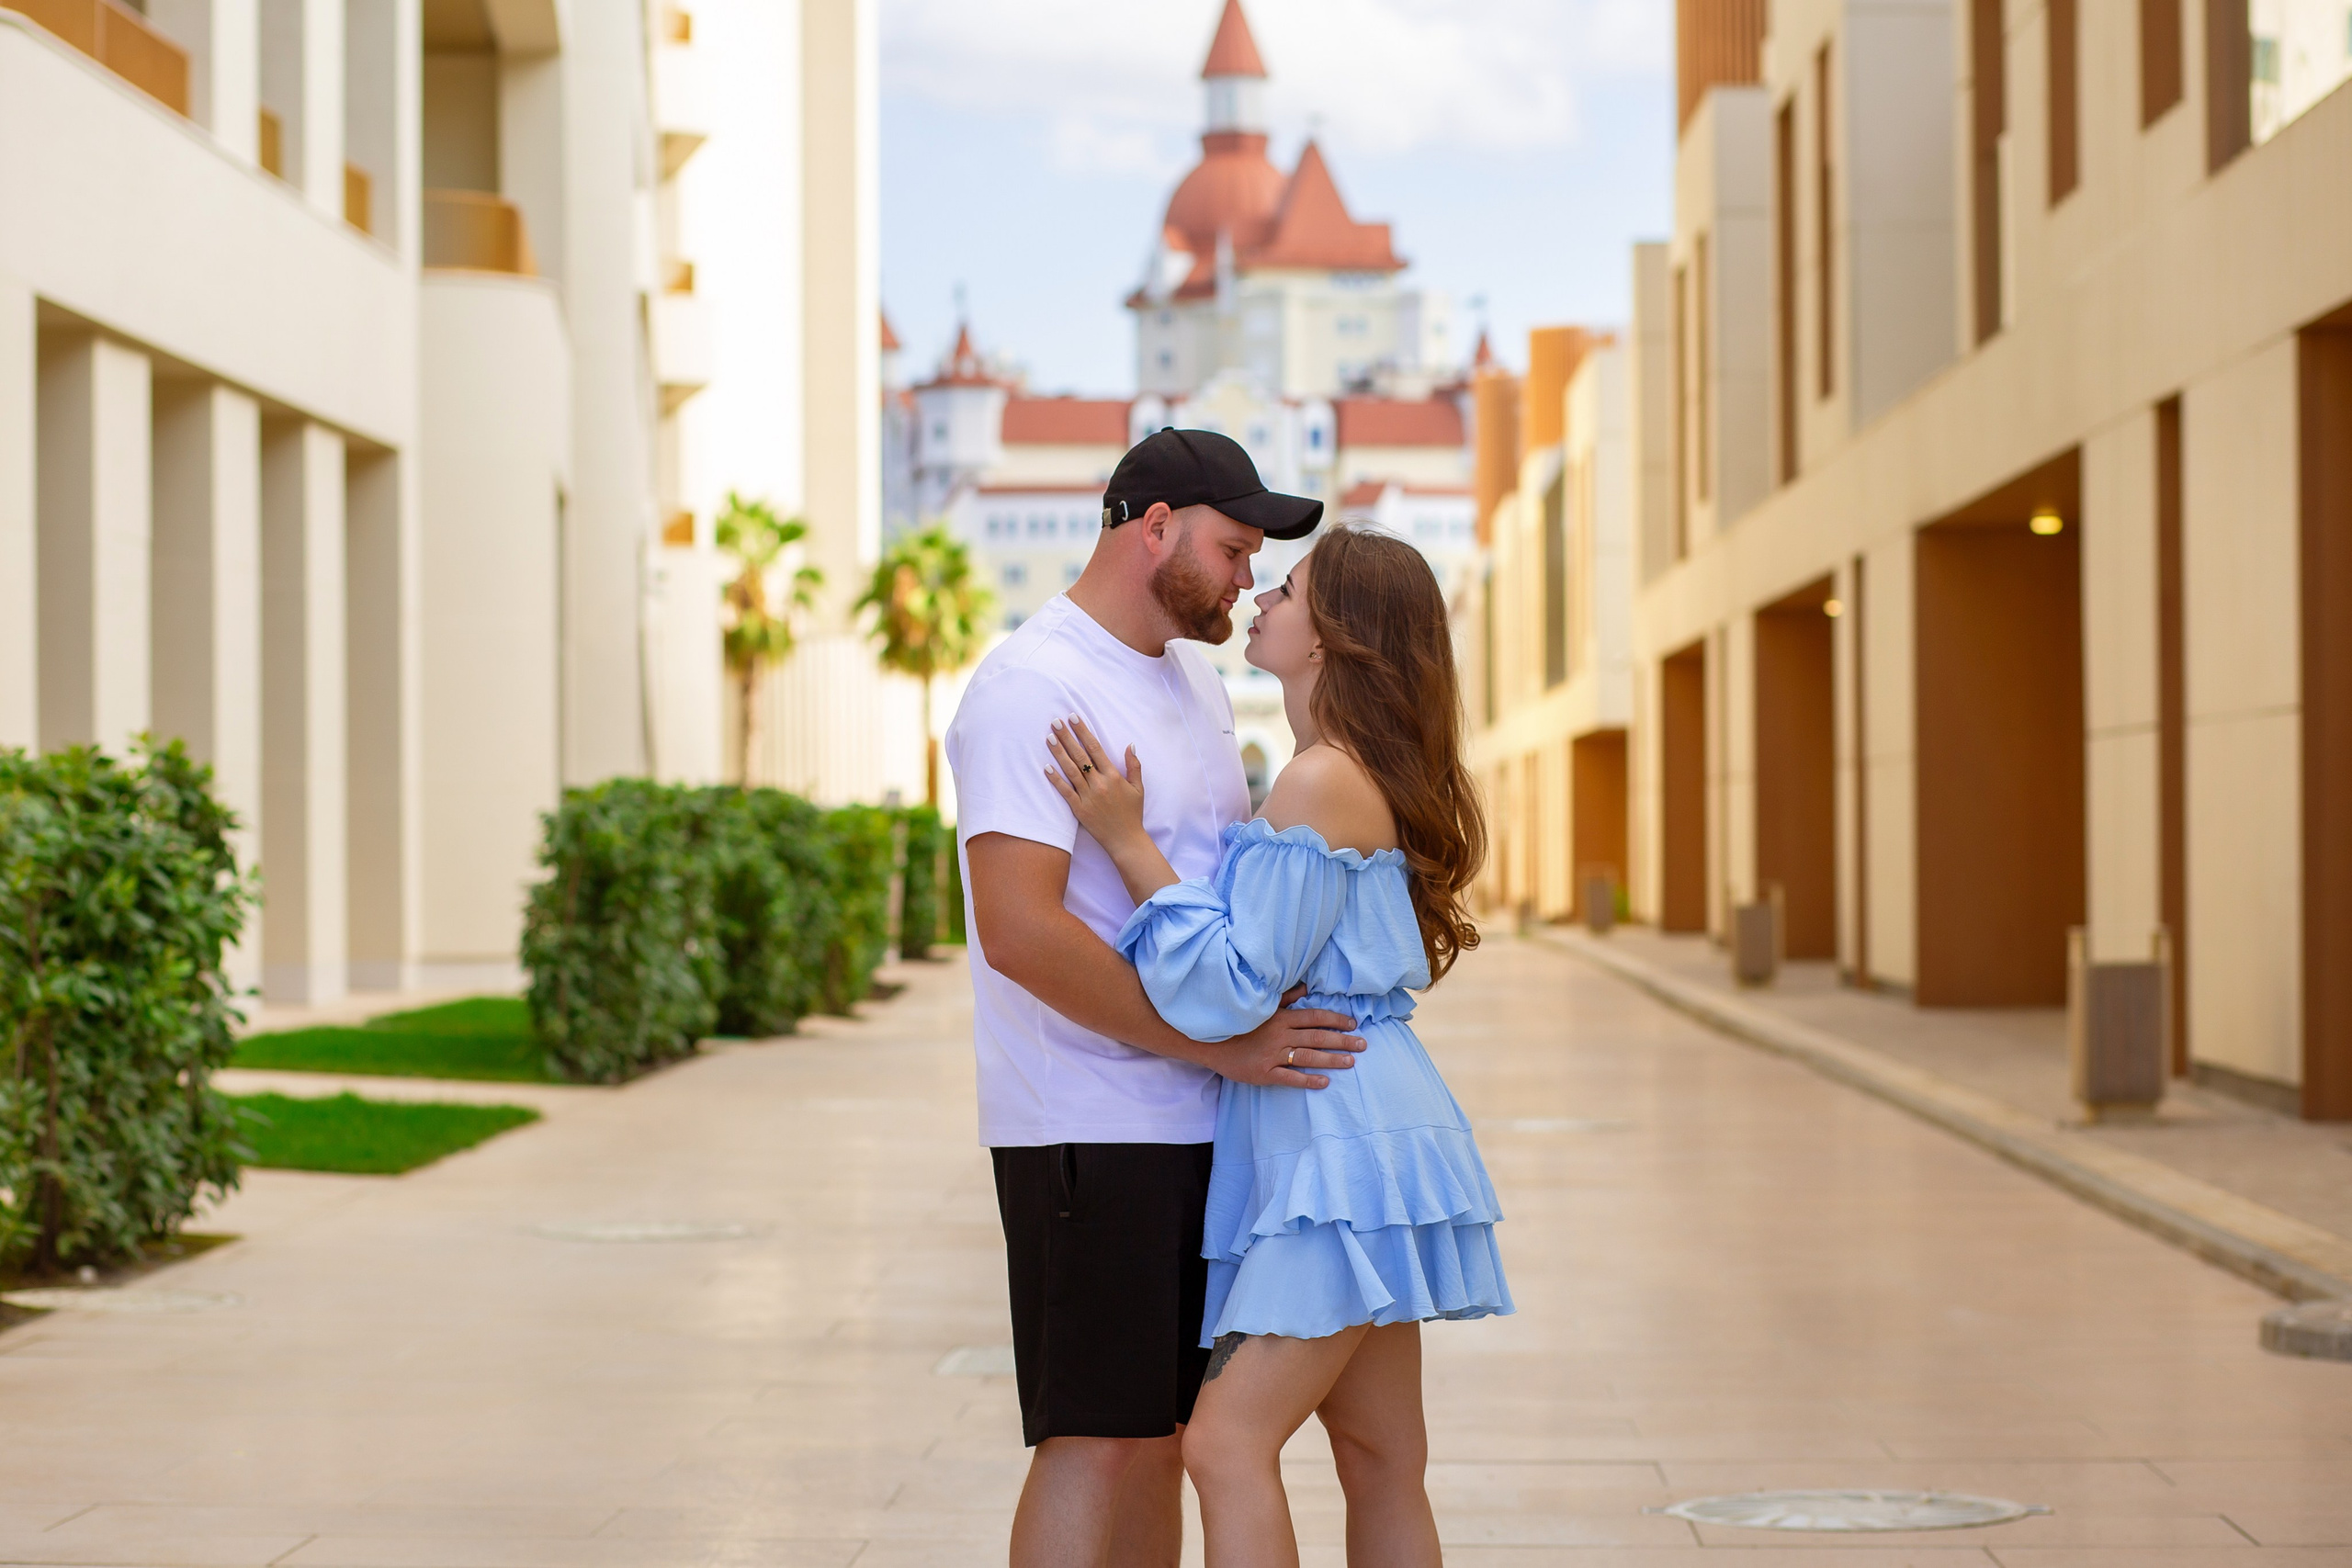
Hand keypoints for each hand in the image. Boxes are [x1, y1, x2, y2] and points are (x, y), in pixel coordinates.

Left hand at [1045, 716, 1147, 850]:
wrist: (1126, 840)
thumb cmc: (1132, 813)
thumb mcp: (1138, 788)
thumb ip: (1134, 766)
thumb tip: (1130, 745)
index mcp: (1113, 776)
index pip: (1095, 748)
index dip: (1084, 732)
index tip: (1074, 718)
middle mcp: (1100, 784)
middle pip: (1080, 755)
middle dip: (1067, 737)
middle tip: (1056, 722)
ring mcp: (1088, 796)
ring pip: (1071, 770)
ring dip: (1059, 753)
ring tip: (1049, 738)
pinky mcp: (1079, 809)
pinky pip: (1065, 792)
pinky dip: (1056, 780)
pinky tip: (1046, 767)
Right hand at [1221, 985, 1365, 1089]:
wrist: (1210, 1043)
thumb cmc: (1239, 1024)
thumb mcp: (1262, 1007)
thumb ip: (1285, 998)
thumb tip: (1306, 987)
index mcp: (1280, 1017)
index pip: (1315, 1017)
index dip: (1336, 1020)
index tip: (1353, 1024)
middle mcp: (1280, 1035)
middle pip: (1317, 1037)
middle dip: (1342, 1041)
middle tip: (1362, 1045)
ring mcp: (1272, 1055)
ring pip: (1308, 1057)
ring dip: (1332, 1060)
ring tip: (1350, 1062)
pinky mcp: (1264, 1073)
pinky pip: (1290, 1077)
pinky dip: (1308, 1080)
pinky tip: (1325, 1082)